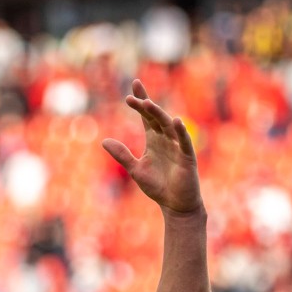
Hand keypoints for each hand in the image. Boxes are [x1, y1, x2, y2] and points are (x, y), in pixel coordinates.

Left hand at [102, 80, 202, 214]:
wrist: (174, 204)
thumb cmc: (158, 187)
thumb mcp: (135, 169)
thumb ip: (122, 155)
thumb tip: (103, 141)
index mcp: (154, 140)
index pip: (146, 117)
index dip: (141, 101)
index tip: (133, 86)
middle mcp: (166, 139)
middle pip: (155, 117)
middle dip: (145, 106)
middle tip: (133, 96)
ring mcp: (177, 146)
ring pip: (167, 126)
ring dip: (158, 114)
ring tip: (147, 104)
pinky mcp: (187, 156)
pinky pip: (184, 141)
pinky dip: (180, 131)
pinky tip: (175, 121)